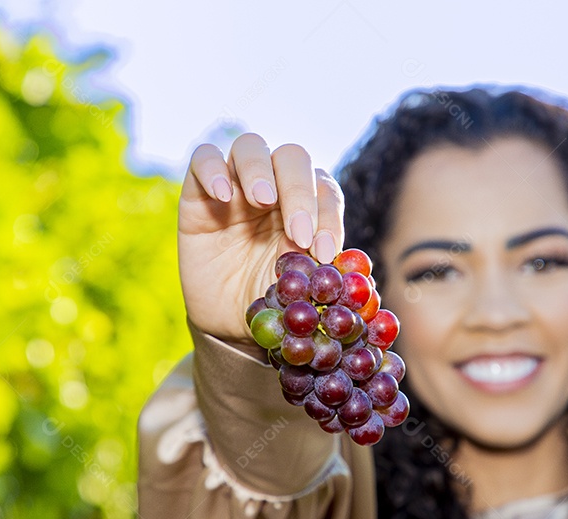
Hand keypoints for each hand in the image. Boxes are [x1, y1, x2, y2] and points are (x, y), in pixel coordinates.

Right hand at [176, 133, 344, 351]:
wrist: (230, 322)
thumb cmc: (273, 299)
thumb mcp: (303, 292)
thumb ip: (328, 280)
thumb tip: (369, 283)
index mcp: (307, 204)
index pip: (324, 189)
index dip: (329, 215)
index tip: (325, 252)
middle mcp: (274, 187)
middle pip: (292, 158)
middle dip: (300, 192)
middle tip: (298, 233)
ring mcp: (236, 185)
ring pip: (250, 147)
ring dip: (260, 170)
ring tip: (262, 200)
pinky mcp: (198, 193)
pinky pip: (203, 158)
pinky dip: (213, 168)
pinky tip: (223, 196)